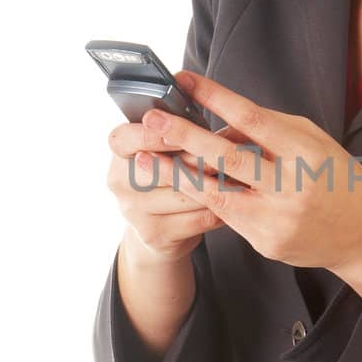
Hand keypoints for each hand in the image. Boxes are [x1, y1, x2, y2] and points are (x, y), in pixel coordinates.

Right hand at [105, 107, 240, 262]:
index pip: (124, 138)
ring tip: (242, 174)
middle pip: (155, 168)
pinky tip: (240, 200)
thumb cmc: (170, 171)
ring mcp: (134, 212)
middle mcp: (119, 181)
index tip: (179, 128)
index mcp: (119, 151)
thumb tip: (220, 127)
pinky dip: (223, 208)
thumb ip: (181, 134)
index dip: (152, 134)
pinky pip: (197, 218)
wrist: (160, 224)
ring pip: (183, 195)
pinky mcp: (154, 234)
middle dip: (193, 161)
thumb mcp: (166, 149)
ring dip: (216, 184)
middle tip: (224, 154)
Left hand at [158, 71, 361, 296]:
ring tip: (143, 158)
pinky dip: (200, 198)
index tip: (184, 80)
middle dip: (185, 136)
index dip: (215, 97)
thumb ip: (268, 130)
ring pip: (216, 192)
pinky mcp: (266, 242)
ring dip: (175, 173)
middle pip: (229, 157)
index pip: (253, 118)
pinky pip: (226, 216)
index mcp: (305, 151)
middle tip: (152, 120)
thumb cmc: (336, 179)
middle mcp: (291, 185)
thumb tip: (219, 123)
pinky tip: (175, 185)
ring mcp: (277, 218)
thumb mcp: (312, 141)